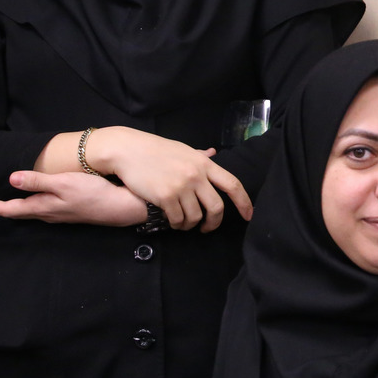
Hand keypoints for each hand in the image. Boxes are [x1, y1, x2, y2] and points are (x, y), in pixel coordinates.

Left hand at [0, 171, 146, 225]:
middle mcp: (46, 214)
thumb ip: (37, 182)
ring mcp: (56, 215)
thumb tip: (11, 179)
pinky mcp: (65, 212)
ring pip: (25, 213)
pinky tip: (29, 204)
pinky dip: (24, 207)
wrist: (119, 208)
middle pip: (14, 213)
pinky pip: (37, 211)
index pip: (7, 209)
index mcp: (41, 207)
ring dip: (8, 209)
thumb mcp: (64, 184)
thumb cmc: (93, 194)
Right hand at [82, 127, 252, 231]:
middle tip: (207, 227)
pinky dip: (177, 224)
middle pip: (217, 207)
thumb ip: (199, 156)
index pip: (232, 184)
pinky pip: (177, 219)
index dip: (244, 202)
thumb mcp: (182, 150)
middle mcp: (196, 175)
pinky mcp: (165, 197)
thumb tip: (212, 153)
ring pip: (195, 217)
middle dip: (214, 222)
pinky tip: (173, 221)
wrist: (128, 150)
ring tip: (183, 222)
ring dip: (191, 225)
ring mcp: (181, 186)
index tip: (249, 216)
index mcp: (204, 163)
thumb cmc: (155, 150)